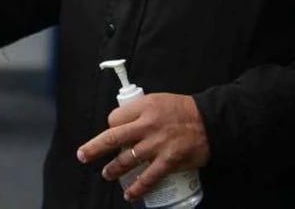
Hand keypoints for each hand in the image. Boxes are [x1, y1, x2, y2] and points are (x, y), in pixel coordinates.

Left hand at [77, 93, 209, 202]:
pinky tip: (130, 194)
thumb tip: (122, 122)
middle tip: (82, 155)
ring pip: (128, 159)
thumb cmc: (183, 110)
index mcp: (142, 108)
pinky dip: (138, 188)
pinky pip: (149, 177)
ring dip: (114, 169)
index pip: (115, 118)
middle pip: (113, 137)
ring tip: (107, 174)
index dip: (110, 126)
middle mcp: (146, 126)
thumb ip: (139, 111)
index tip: (111, 132)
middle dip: (94, 148)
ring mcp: (156, 145)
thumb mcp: (157, 100)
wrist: (211, 121)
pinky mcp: (169, 160)